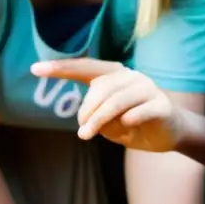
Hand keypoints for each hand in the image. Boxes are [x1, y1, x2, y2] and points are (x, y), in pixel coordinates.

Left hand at [31, 59, 184, 152]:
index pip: (85, 68)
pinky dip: (129, 119)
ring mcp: (149, 89)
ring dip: (100, 120)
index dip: (61, 68)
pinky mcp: (162, 105)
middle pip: (101, 88)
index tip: (35, 69)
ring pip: (118, 100)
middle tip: (82, 132)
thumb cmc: (133, 123)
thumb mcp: (109, 122)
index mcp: (115, 76)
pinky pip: (141, 111)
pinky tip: (126, 126)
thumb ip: (97, 116)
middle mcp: (131, 77)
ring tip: (88, 135)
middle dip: (87, 111)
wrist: (169, 133)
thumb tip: (89, 120)